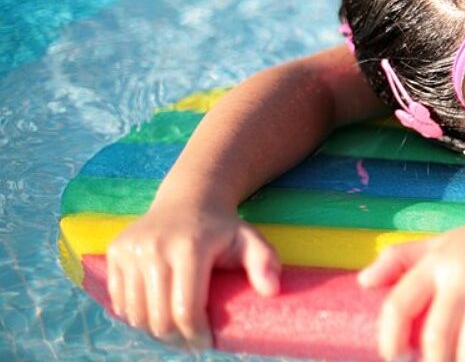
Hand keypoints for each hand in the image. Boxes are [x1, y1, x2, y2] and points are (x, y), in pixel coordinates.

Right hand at [105, 203, 279, 348]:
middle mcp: (155, 247)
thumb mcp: (250, 240)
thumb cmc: (223, 228)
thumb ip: (264, 262)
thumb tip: (271, 291)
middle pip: (158, 317)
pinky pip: (119, 300)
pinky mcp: (115, 252)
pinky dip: (134, 316)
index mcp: (189, 248)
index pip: (186, 310)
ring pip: (135, 313)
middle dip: (176, 339)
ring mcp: (131, 249)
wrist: (189, 199)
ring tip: (174, 332)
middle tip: (191, 342)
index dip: (196, 335)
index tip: (207, 342)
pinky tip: (154, 317)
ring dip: (153, 331)